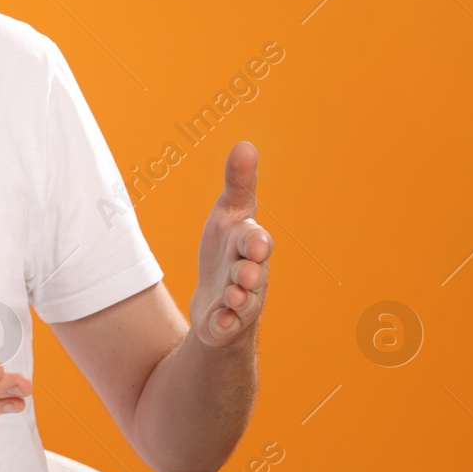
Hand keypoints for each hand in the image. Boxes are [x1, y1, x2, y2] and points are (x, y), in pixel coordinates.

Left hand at [190, 141, 272, 348]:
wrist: (217, 300)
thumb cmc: (227, 250)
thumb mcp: (229, 214)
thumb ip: (238, 183)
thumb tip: (245, 144)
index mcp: (249, 245)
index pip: (255, 240)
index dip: (255, 241)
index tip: (255, 242)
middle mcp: (251, 273)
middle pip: (254, 272)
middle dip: (251, 272)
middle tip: (244, 273)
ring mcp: (240, 301)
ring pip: (243, 301)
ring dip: (238, 297)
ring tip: (232, 295)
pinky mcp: (225, 324)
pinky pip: (226, 326)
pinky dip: (223, 324)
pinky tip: (216, 322)